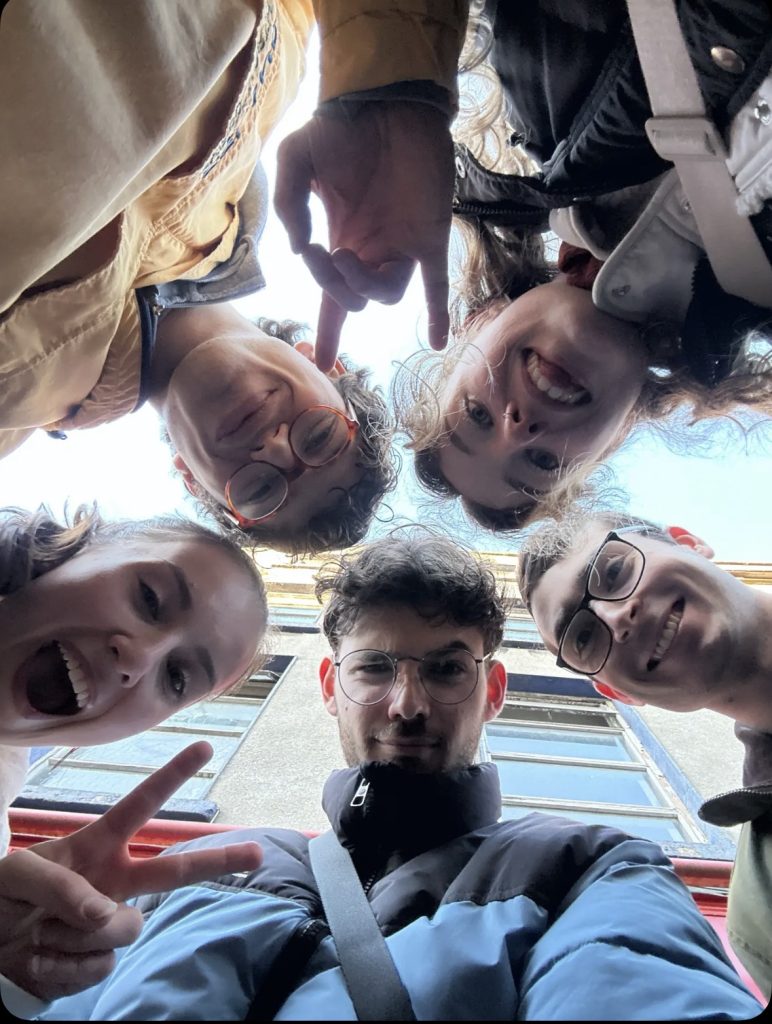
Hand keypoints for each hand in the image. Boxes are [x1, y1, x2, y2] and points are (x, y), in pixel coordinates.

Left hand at [0, 741, 260, 999]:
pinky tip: (41, 957)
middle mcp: (113, 881)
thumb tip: (106, 916)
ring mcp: (109, 923)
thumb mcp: (16, 874)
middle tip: (257, 852)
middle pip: (175, 870)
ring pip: (125, 928)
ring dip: (77, 934)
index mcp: (97, 845)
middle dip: (218, 861)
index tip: (205, 747)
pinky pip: (98, 966)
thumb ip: (61, 884)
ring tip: (40, 932)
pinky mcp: (96, 963)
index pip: (140, 805)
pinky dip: (63, 966)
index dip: (172, 775)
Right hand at [275, 101, 454, 370]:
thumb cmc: (339, 129)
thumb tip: (296, 251)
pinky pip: (435, 283)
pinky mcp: (428, 237)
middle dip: (333, 287)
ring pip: (386, 293)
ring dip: (362, 286)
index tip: (322, 360)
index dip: (328, 330)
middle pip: (354, 298)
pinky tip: (437, 341)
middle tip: (320, 254)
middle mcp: (373, 251)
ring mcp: (402, 246)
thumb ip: (289, 206)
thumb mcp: (295, 162)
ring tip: (345, 254)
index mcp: (343, 239)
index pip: (333, 297)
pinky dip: (437, 312)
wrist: (385, 101)